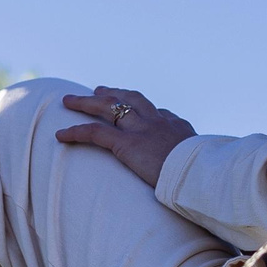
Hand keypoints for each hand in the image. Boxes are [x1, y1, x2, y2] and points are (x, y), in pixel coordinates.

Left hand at [58, 85, 196, 189]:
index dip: (147, 111)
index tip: (139, 111)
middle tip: (99, 89)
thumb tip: (199, 169)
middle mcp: (158, 122)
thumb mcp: (205, 166)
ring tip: (69, 100)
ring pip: (109, 107)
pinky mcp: (127, 144)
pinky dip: (76, 131)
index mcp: (179, 128)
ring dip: (87, 102)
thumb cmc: (206, 176)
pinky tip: (60, 134)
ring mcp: (141, 130)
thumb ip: (197, 162)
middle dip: (114, 93)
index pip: (161, 114)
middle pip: (132, 99)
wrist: (201, 174)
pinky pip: (95, 133)